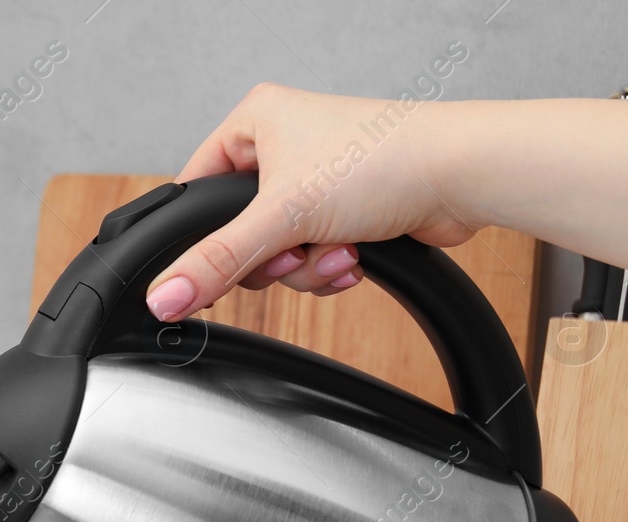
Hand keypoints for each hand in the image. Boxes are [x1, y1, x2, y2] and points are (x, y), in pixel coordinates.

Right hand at [145, 84, 480, 321]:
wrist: (462, 174)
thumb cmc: (385, 157)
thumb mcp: (281, 215)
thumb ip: (216, 261)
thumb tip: (165, 294)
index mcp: (254, 121)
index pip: (196, 190)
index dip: (201, 237)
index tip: (205, 273)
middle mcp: (283, 146)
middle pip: (237, 232)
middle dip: (270, 257)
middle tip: (292, 248)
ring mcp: (316, 180)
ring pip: (276, 253)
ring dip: (305, 266)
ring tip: (337, 248)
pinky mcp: (345, 211)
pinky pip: (311, 258)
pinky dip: (329, 266)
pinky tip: (354, 254)